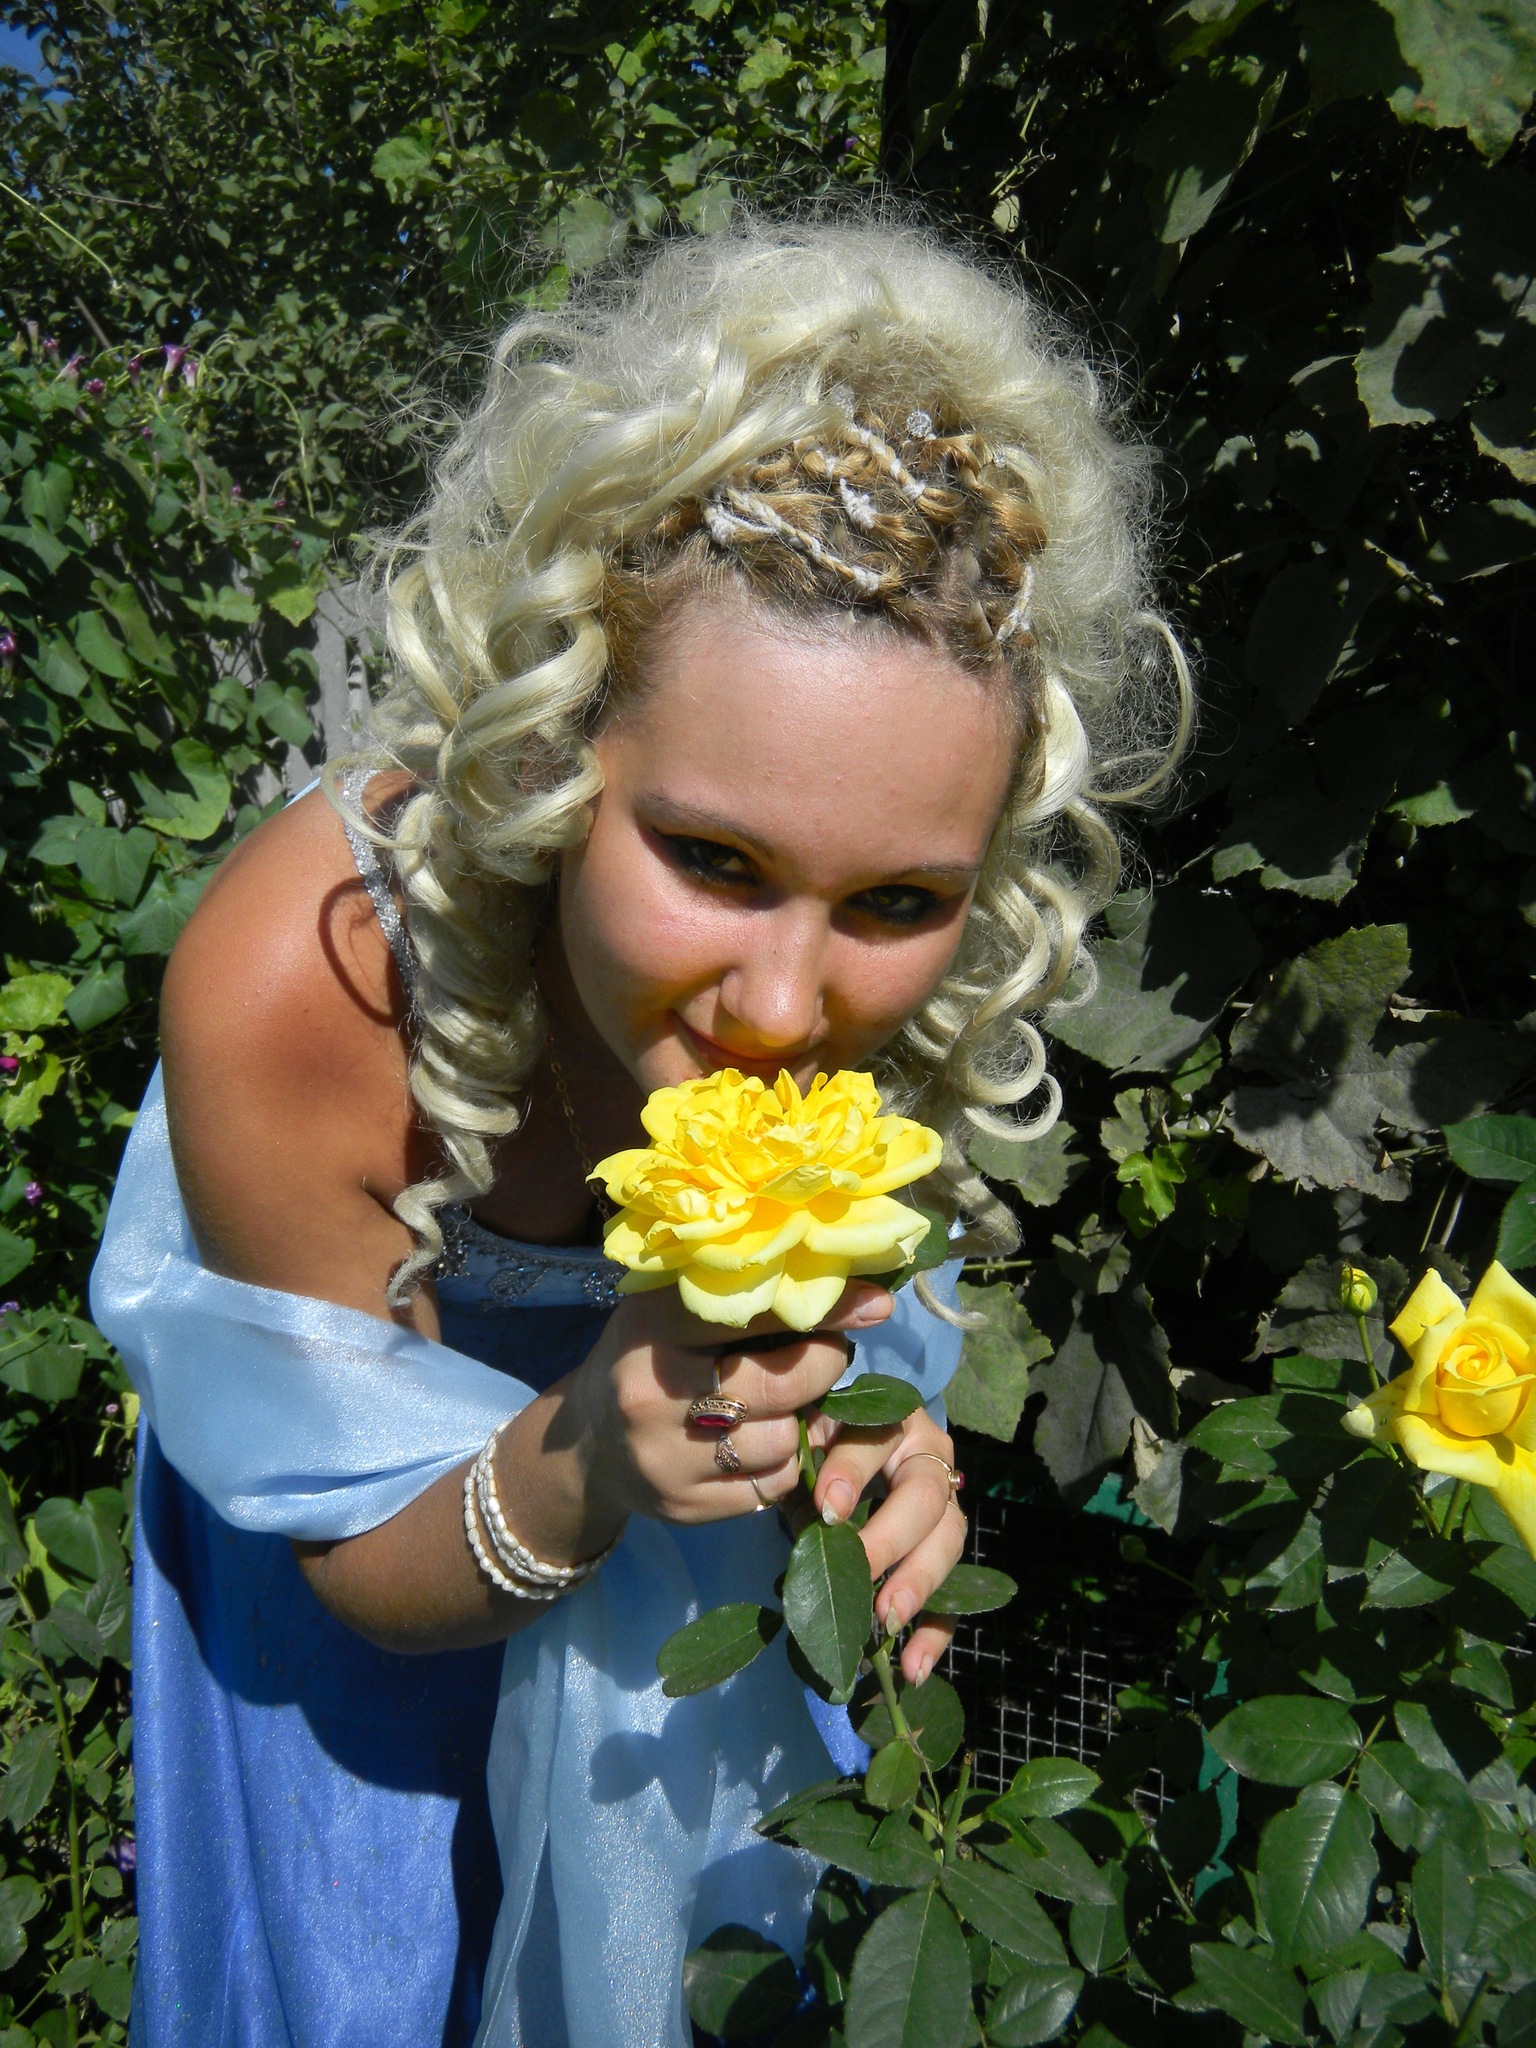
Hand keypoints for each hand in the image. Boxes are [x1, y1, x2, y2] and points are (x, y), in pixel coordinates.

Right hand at [574, 1279, 894, 1528]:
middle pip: (780, 1384)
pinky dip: (787, 1462)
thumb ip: (733, 1299)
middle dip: (823, 1366)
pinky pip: (771, 1485)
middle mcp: (651, 1396)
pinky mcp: (684, 1507)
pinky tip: (771, 1441)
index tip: (876, 1303)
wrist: (587, 1444)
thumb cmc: (647, 1359)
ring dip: (805, 1421)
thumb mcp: (668, 1312)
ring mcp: (666, 1459)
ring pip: (783, 1441)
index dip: (824, 1308)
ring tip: (794, 1401)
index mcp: (649, 1330)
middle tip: (831, 1353)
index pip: (752, 1313)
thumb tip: (837, 1282)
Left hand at [808, 1405, 965, 1687]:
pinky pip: (952, 1597)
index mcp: (893, 1423)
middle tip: (860, 1574)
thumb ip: (804, 1466)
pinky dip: (933, 1635)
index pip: (875, 1445)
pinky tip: (910, 1670)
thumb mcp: (808, 1440)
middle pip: (925, 1500)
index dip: (850, 1475)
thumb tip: (811, 1521)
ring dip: (918, 1586)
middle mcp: (929, 1462)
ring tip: (885, 1621)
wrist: (845, 1443)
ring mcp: (944, 1510)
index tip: (826, 1509)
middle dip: (891, 1540)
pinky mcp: (941, 1557)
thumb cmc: (820, 1441)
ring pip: (948, 1545)